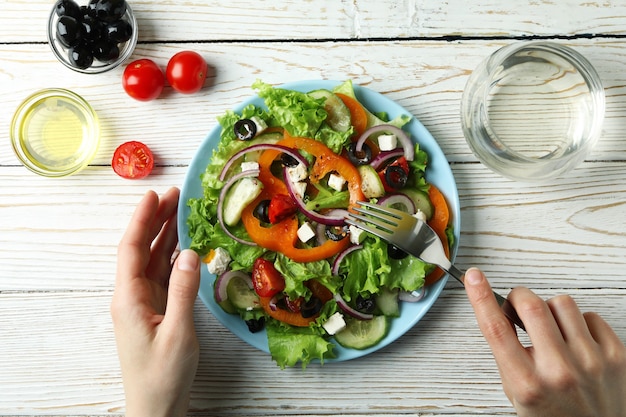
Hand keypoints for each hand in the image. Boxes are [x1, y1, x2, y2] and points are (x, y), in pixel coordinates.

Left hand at [111, 188, 200, 416]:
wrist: (156, 408)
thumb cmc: (163, 376)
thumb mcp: (178, 333)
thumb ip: (184, 291)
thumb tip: (191, 254)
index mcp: (128, 298)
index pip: (130, 249)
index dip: (141, 219)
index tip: (153, 194)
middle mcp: (132, 296)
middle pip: (140, 249)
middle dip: (155, 220)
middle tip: (175, 195)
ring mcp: (143, 303)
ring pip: (152, 261)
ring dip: (164, 236)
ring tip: (181, 212)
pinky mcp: (155, 311)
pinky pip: (162, 275)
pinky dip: (173, 257)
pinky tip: (184, 246)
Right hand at [464, 267, 625, 416]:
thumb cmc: (553, 415)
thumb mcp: (516, 392)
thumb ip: (506, 354)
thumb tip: (500, 309)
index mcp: (527, 384)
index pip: (496, 329)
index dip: (481, 297)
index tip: (474, 277)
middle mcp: (559, 372)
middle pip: (531, 306)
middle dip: (518, 297)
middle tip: (516, 305)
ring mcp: (591, 362)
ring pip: (561, 303)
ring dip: (549, 311)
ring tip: (552, 331)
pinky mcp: (616, 356)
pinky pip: (590, 316)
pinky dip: (579, 324)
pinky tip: (576, 342)